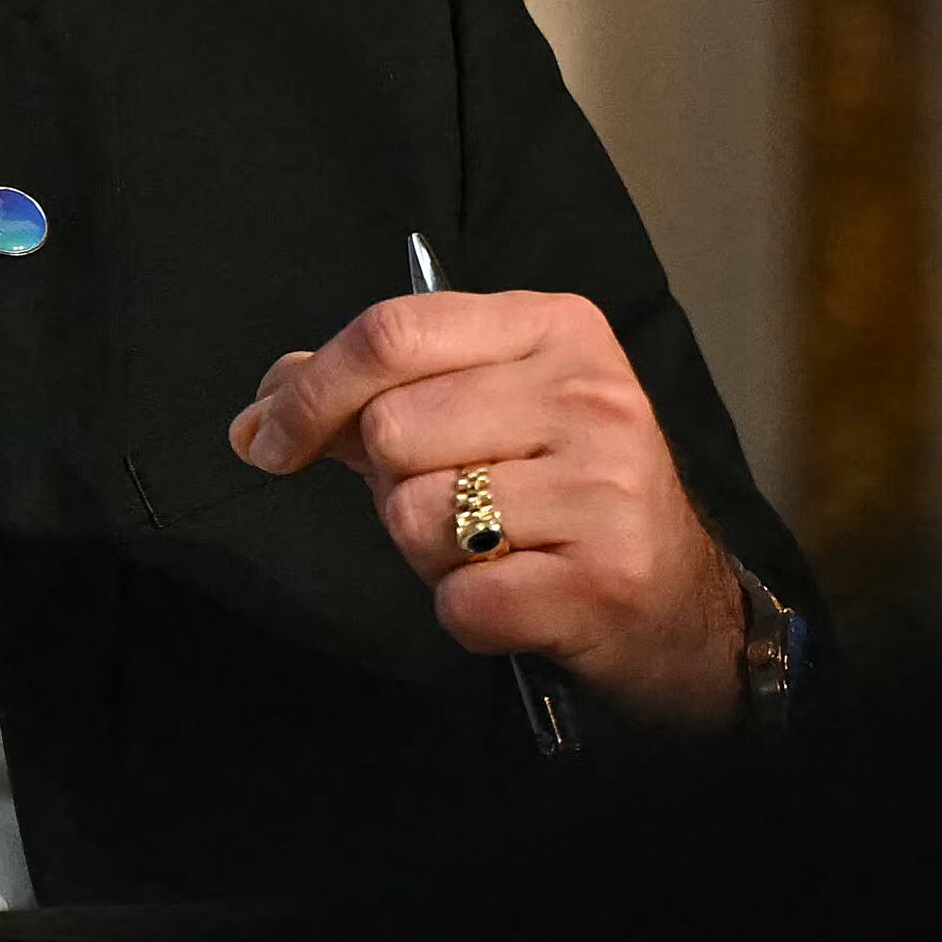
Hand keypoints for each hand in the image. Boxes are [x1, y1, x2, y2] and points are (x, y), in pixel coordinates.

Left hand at [227, 286, 742, 730]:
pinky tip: (520, 599)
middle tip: (458, 505)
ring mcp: (606, 486)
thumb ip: (373, 393)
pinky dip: (468, 615)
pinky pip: (459, 601)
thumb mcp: (483, 411)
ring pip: (415, 517)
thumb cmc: (561, 500)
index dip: (308, 392)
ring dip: (430, 555)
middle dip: (393, 485)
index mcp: (554, 327)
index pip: (392, 333)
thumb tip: (259, 415)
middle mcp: (590, 393)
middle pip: (391, 431)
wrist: (682, 608)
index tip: (266, 439)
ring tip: (497, 550)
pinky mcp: (605, 578)